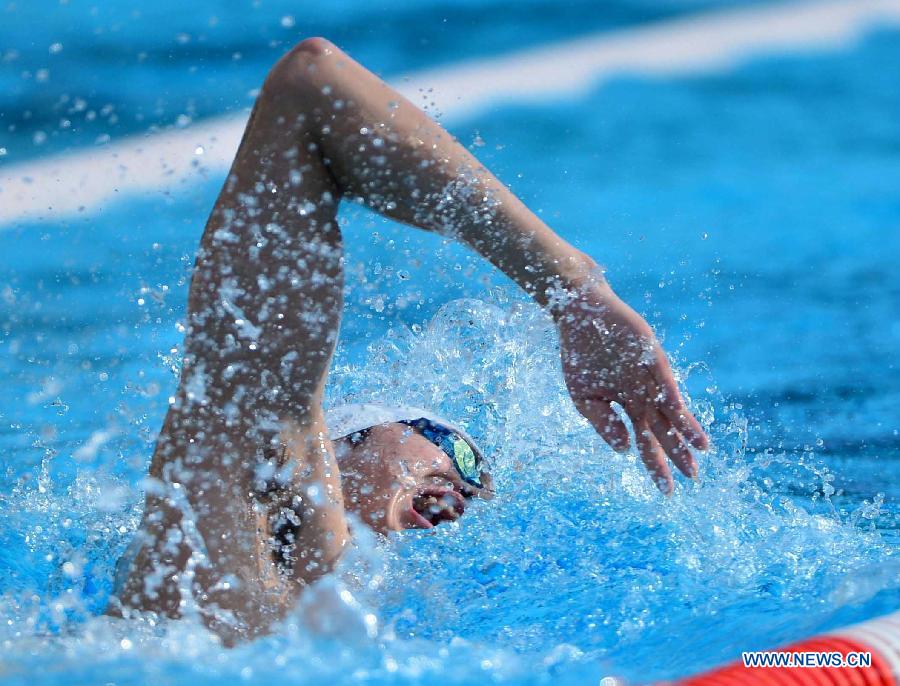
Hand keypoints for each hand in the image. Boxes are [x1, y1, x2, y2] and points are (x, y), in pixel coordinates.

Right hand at [555, 283, 708, 493]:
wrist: (579, 315)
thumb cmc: (580, 355)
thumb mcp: (583, 397)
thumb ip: (602, 423)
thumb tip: (624, 450)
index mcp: (626, 406)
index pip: (645, 441)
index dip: (655, 465)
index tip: (666, 491)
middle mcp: (642, 395)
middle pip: (663, 431)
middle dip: (677, 454)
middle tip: (692, 479)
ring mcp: (648, 377)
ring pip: (670, 410)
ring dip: (686, 431)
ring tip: (701, 451)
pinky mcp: (651, 358)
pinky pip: (664, 382)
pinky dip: (673, 401)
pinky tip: (683, 418)